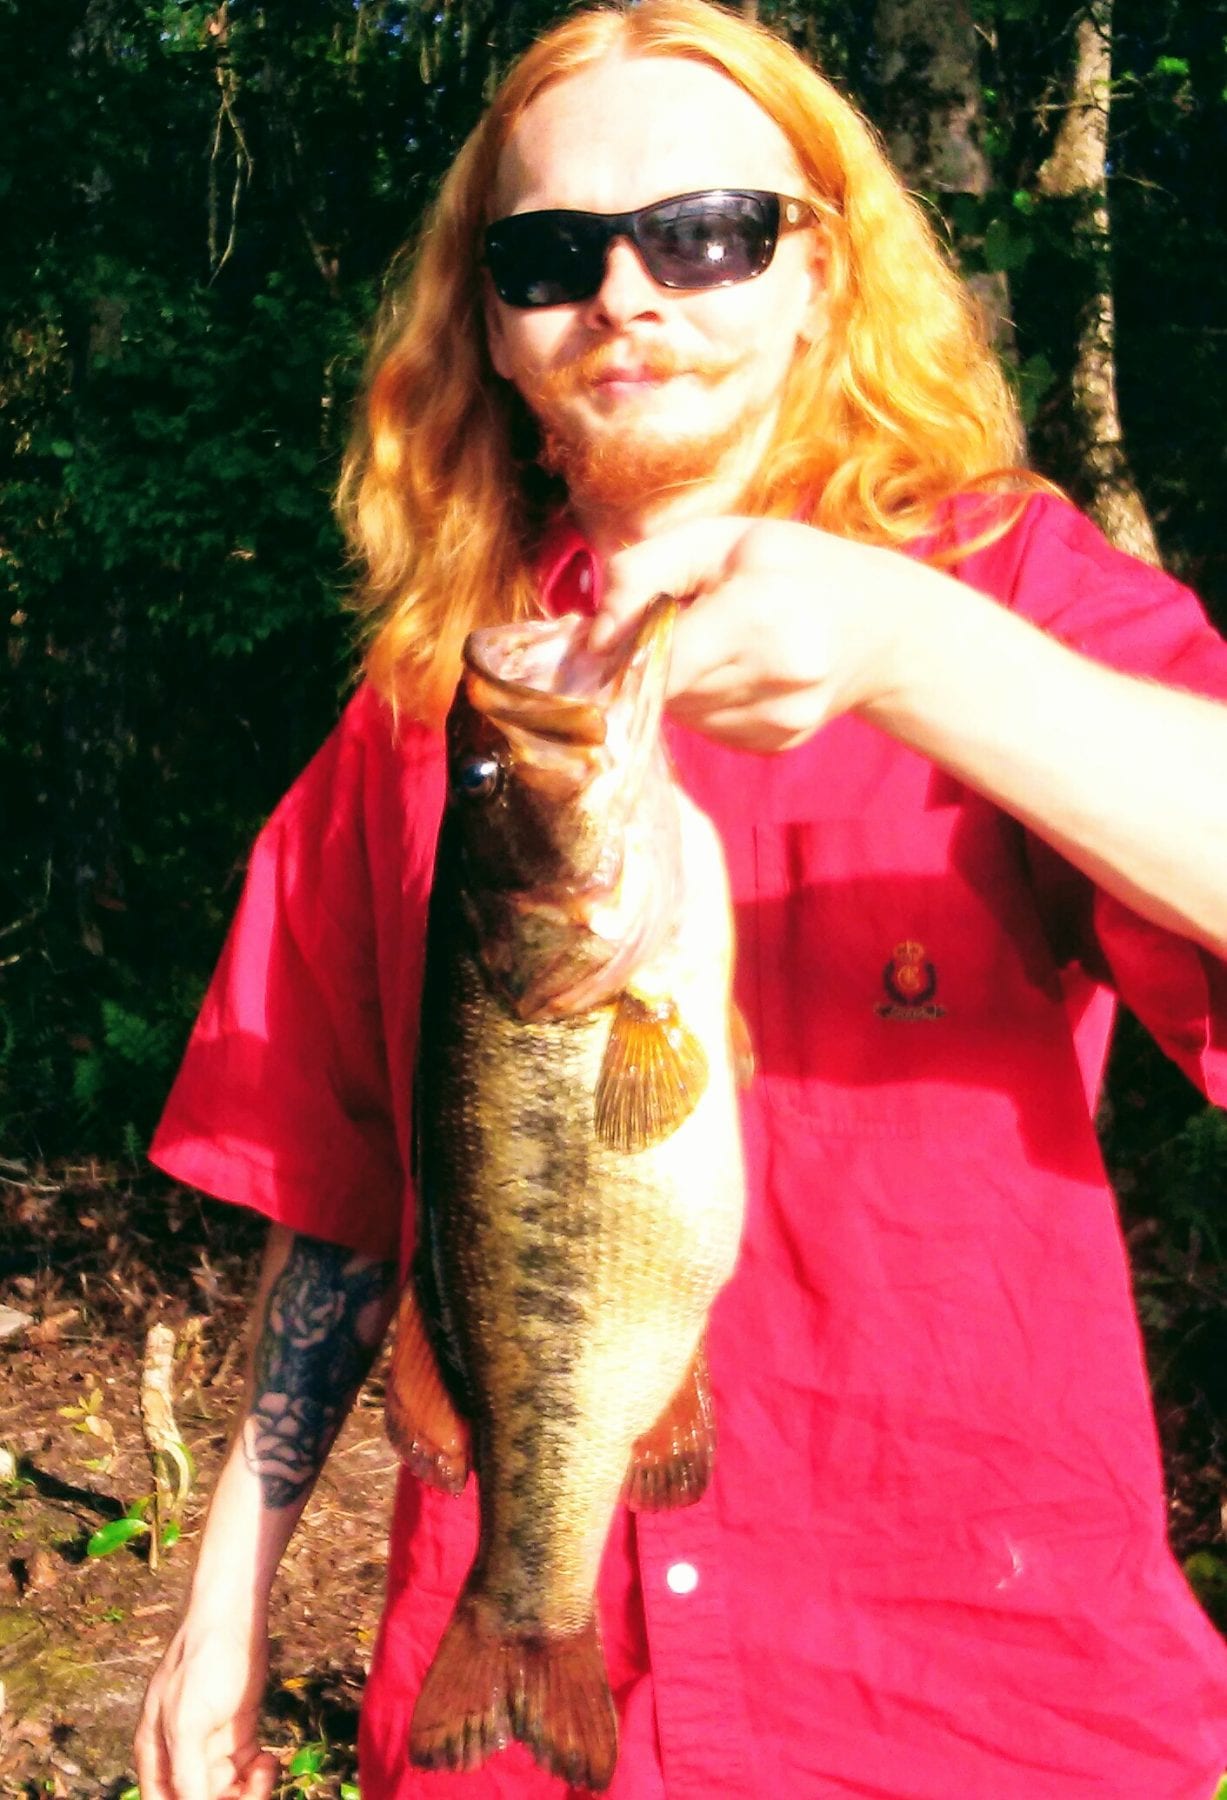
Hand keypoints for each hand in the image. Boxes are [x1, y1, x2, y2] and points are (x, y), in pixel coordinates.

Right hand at [134, 1616, 278, 1799]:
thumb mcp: (187, 1722)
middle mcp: (180, 1756)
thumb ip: (186, 1772)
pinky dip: (258, 1775)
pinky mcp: (238, 1734)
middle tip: (253, 1787)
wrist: (235, 1616)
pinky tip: (267, 1761)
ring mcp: (210, 1746)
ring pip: (227, 1792)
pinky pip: (245, 1773)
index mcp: (156, 1756)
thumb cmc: (203, 1662)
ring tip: (264, 1768)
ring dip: (249, 1791)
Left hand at [592, 516, 921, 751]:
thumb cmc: (796, 567)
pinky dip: (703, 701)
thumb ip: (644, 571)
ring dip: (675, 682)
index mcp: (758, 615)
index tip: (612, 634)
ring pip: (678, 713)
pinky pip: (705, 727)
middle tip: (673, 623)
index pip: (657, 660)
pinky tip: (735, 669)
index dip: (622, 650)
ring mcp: (777, 720)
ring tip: (714, 641)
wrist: (884, 628)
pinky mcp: (774, 745)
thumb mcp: (721, 538)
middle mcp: (773, 679)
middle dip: (649, 660)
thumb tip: (592, 634)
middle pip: (662, 687)